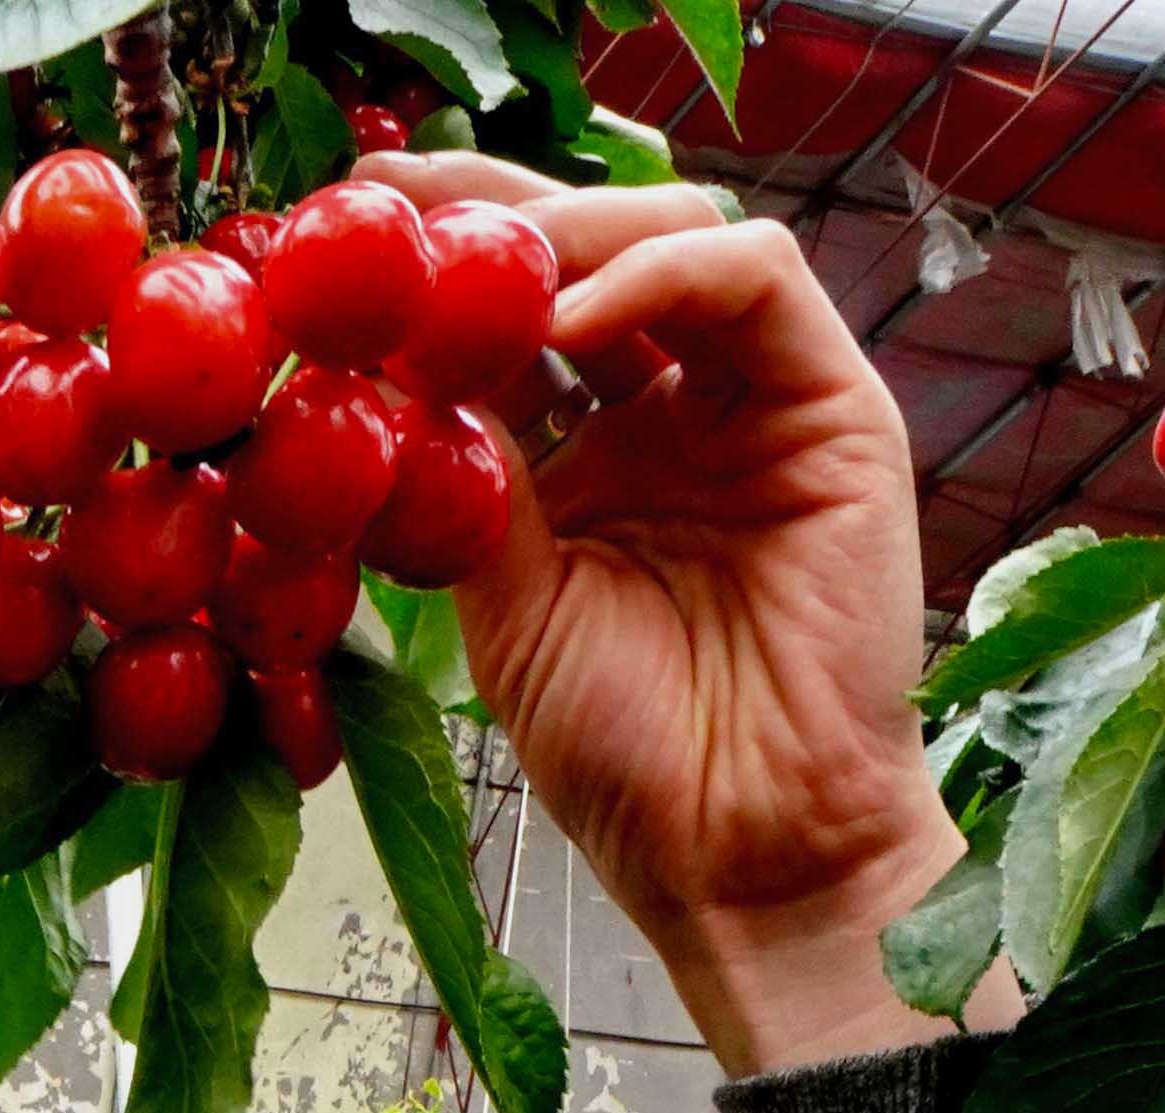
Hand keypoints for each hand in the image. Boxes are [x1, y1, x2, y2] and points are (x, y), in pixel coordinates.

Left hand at [360, 158, 979, 1079]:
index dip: (429, 269)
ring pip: (671, 237)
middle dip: (487, 215)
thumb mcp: (503, 606)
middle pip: (584, 256)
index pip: (506, 321)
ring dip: (567, 232)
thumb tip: (374, 375)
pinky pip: (754, 278)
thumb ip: (460, 486)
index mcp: (583, 458)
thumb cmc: (626, 758)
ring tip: (476, 269)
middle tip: (390, 210)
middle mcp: (669, 411)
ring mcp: (752, 402)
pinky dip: (658, 271)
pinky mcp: (834, 404)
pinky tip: (567, 318)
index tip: (331, 241)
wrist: (741, 850)